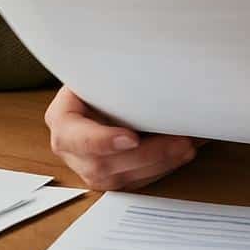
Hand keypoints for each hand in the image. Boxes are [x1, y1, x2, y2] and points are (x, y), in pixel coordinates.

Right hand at [44, 85, 201, 190]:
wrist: (100, 89)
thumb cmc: (99, 77)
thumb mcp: (97, 70)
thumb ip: (111, 75)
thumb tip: (146, 68)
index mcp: (62, 119)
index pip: (74, 136)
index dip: (102, 141)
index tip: (132, 138)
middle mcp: (71, 150)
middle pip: (103, 164)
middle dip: (147, 155)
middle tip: (179, 142)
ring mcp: (89, 168)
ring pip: (122, 178)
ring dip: (160, 164)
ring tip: (187, 147)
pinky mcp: (110, 177)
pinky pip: (135, 182)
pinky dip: (162, 168)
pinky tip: (181, 154)